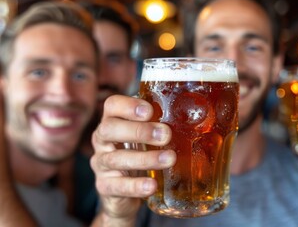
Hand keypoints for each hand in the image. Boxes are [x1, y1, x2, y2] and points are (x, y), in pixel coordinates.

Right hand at [90, 95, 174, 225]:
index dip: (128, 106)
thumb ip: (162, 125)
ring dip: (145, 158)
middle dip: (139, 131)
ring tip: (169, 159)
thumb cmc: (138, 154)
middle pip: (109, 129)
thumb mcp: (147, 137)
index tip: (150, 110)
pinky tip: (152, 185)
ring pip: (116, 159)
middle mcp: (102, 140)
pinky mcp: (105, 187)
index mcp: (113, 121)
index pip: (112, 105)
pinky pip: (117, 186)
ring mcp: (101, 164)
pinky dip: (136, 186)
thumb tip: (195, 118)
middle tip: (166, 135)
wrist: (124, 192)